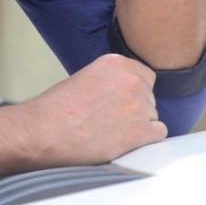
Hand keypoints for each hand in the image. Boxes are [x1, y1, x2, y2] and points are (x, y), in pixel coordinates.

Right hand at [23, 53, 166, 165]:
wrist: (46, 131)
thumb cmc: (57, 109)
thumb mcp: (86, 78)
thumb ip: (110, 81)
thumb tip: (122, 95)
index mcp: (116, 63)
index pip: (144, 75)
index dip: (133, 91)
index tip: (121, 101)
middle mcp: (132, 80)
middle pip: (150, 96)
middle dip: (136, 108)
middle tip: (113, 119)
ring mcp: (140, 105)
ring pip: (153, 116)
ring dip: (139, 125)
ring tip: (112, 132)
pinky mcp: (142, 131)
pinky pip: (159, 134)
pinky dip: (146, 141)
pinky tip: (125, 141)